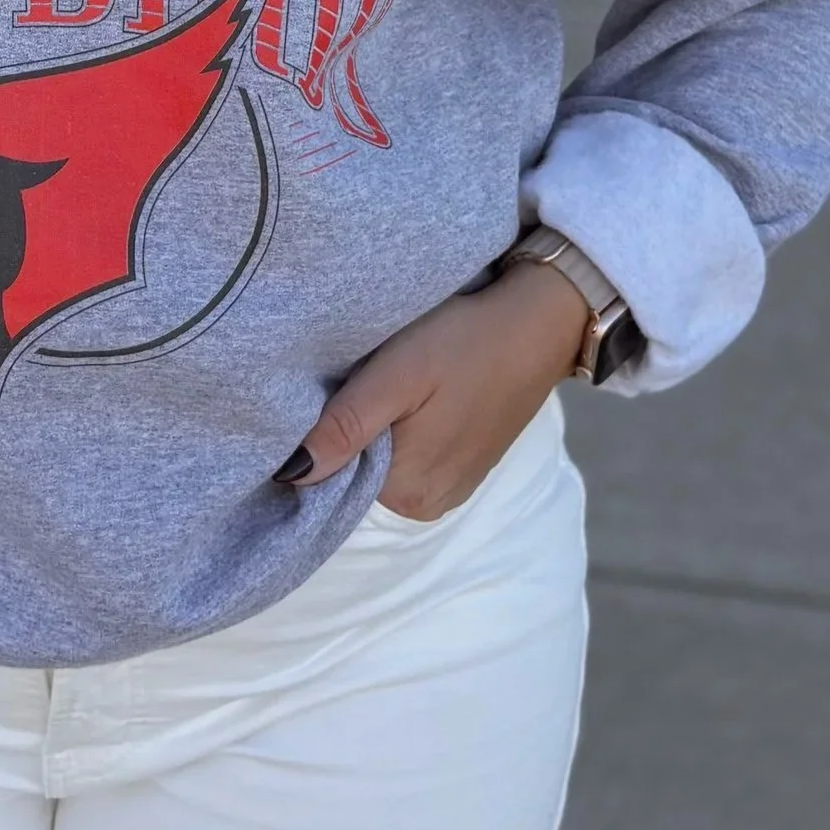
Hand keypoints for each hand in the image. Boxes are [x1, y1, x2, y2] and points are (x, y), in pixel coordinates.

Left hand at [282, 260, 588, 519]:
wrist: (541, 323)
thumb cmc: (466, 341)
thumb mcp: (398, 374)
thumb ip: (345, 426)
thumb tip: (288, 475)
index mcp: (407, 491)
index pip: (334, 471)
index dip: (325, 428)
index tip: (339, 385)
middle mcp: (427, 506)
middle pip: (359, 466)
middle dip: (353, 423)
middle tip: (371, 373)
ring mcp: (450, 488)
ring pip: (385, 457)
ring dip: (380, 422)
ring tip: (399, 377)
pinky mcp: (464, 466)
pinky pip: (414, 453)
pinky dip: (407, 423)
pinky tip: (421, 389)